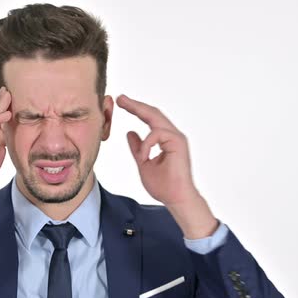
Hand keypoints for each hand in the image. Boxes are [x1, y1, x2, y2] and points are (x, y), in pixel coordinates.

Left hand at [116, 94, 217, 238]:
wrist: (176, 199)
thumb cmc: (163, 185)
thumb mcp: (143, 162)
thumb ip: (137, 148)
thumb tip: (130, 133)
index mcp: (165, 139)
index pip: (150, 119)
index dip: (136, 109)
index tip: (122, 102)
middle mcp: (172, 136)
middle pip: (153, 113)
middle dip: (135, 104)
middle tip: (120, 98)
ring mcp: (176, 138)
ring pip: (156, 119)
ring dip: (138, 112)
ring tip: (124, 105)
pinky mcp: (178, 144)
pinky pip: (157, 134)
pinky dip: (146, 143)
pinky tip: (143, 155)